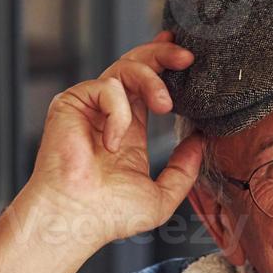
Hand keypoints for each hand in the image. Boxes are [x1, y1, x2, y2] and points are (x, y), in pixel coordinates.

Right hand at [0, 30, 202, 272]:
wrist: (77, 218)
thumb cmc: (109, 215)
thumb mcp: (162, 195)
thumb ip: (184, 169)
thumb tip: (200, 142)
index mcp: (129, 129)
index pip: (147, 86)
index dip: (165, 65)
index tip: (187, 57)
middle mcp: (108, 113)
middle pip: (137, 64)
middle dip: (164, 54)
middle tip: (188, 58)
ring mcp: (89, 107)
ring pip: (124, 67)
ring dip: (151, 80)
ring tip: (165, 105)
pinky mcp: (71, 102)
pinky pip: (107, 88)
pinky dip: (118, 113)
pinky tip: (111, 143)